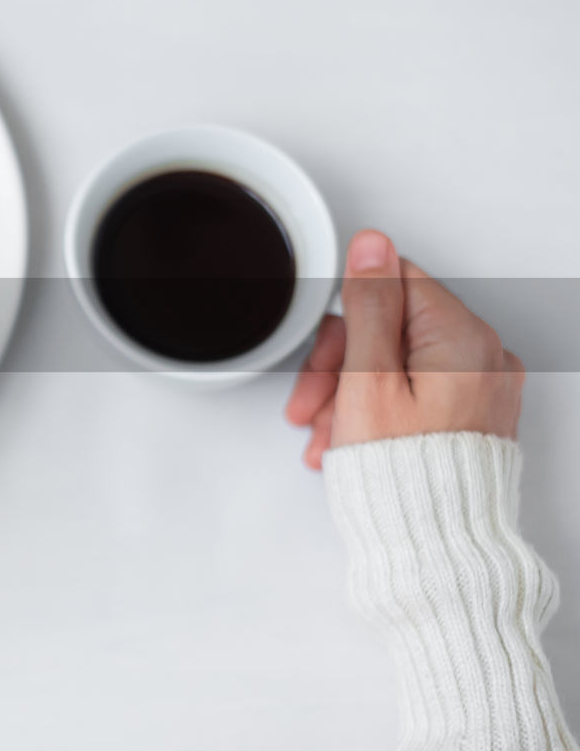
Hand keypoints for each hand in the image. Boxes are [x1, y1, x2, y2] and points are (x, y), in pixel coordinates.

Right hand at [285, 230, 523, 469]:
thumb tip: (372, 246)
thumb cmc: (405, 477)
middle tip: (312, 405)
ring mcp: (481, 390)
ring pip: (397, 364)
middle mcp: (485, 359)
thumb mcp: (368, 380)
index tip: (324, 359)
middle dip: (340, 366)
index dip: (345, 322)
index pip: (393, 286)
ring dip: (350, 395)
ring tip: (327, 437)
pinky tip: (351, 441)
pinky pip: (415, 393)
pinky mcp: (471, 417)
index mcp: (464, 339)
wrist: (435, 551)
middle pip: (392, 328)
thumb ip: (370, 306)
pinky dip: (377, 411)